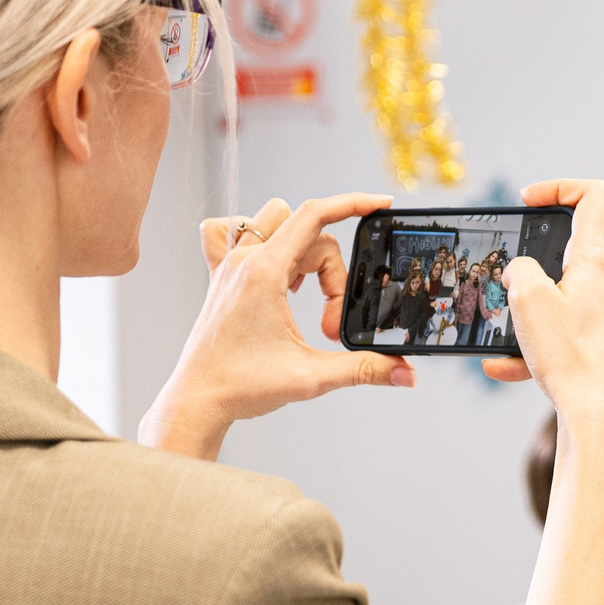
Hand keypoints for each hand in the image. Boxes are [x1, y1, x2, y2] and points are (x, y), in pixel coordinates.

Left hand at [140, 195, 411, 459]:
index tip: (379, 204)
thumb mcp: (312, 376)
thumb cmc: (241, 385)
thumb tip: (406, 374)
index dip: (352, 204)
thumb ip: (364, 369)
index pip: (314, 215)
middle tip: (330, 318)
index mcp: (264, 273)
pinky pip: (230, 233)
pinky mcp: (221, 278)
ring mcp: (229, 266)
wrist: (198, 400)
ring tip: (304, 291)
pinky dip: (255, 238)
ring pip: (274, 223)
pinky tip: (271, 269)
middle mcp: (244, 261)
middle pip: (306, 231)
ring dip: (300, 249)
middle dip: (331, 269)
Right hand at [486, 180, 603, 429]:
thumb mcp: (527, 301)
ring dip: (535, 319)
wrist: (602, 420)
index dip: (560, 187)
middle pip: (574, 256)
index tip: (531, 201)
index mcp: (601, 261)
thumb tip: (524, 271)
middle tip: (511, 295)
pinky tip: (511, 369)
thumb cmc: (571, 360)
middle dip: (536, 274)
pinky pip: (578, 333)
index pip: (594, 196)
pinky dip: (548, 345)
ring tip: (505, 346)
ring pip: (571, 302)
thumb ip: (520, 269)